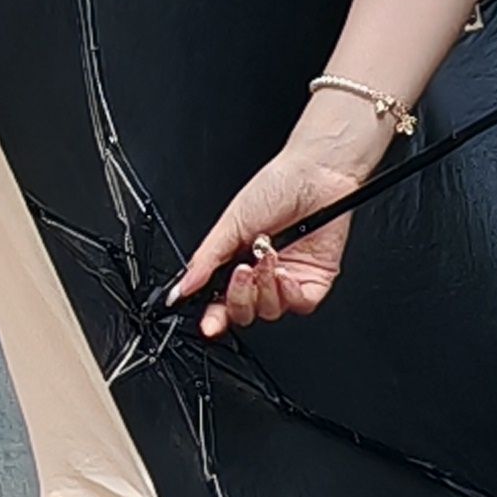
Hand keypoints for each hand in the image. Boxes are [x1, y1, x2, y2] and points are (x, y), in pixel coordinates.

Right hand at [171, 127, 387, 337]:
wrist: (314, 174)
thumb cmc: (276, 187)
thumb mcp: (231, 222)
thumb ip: (205, 260)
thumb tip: (181, 288)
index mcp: (237, 262)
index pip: (220, 302)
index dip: (214, 317)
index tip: (209, 322)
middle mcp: (261, 275)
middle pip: (244, 312)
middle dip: (239, 298)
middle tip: (242, 272)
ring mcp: (288, 279)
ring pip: (270, 311)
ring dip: (265, 287)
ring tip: (267, 256)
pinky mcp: (314, 280)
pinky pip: (300, 304)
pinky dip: (290, 293)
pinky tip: (285, 271)